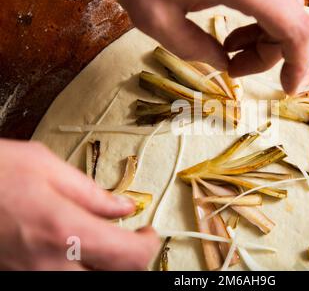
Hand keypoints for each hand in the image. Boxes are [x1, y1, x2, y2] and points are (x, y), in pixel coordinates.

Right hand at [0, 139, 159, 269]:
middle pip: (117, 277)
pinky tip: (77, 250)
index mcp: (65, 230)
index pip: (130, 256)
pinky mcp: (20, 276)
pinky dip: (81, 268)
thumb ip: (92, 193)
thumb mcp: (47, 168)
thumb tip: (123, 207)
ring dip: (107, 265)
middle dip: (131, 259)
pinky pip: (63, 278)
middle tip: (132, 239)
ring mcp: (33, 276)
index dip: (149, 245)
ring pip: (90, 282)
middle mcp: (51, 264)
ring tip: (105, 243)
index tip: (149, 232)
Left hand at [107, 0, 308, 94]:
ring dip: (266, 32)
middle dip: (271, 52)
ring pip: (285, 2)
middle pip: (293, 17)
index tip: (287, 87)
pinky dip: (261, 11)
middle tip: (235, 66)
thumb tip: (222, 63)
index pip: (294, 28)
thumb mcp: (155, 17)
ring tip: (230, 45)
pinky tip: (231, 18)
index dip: (298, 62)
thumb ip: (194, 48)